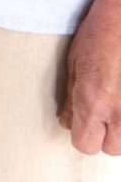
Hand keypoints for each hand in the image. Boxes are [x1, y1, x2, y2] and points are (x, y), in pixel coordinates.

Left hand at [61, 0, 120, 152]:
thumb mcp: (74, 62)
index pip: (85, 145)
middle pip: (111, 148)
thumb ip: (70, 97)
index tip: (83, 121)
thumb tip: (66, 121)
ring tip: (116, 101)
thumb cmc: (100, 32)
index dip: (82, 134)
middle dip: (105, 134)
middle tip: (103, 112)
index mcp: (93, 102)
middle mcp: (120, 111)